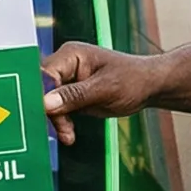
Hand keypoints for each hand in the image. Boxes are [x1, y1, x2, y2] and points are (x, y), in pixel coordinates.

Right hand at [40, 42, 167, 143]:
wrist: (149, 88)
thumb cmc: (133, 80)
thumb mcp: (105, 88)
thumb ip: (75, 95)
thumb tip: (46, 103)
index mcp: (71, 55)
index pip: (45, 75)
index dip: (41, 95)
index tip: (46, 115)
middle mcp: (65, 66)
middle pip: (42, 90)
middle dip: (48, 112)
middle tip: (60, 130)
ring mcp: (67, 82)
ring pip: (47, 103)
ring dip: (55, 121)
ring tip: (68, 135)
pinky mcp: (71, 96)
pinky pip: (57, 111)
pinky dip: (61, 124)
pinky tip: (68, 135)